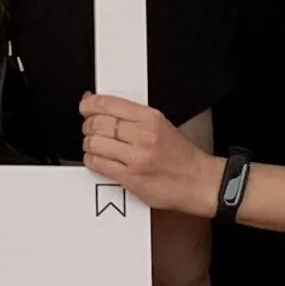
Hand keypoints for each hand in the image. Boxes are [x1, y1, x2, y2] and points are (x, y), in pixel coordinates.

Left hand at [81, 93, 221, 215]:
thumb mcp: (162, 124)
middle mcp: (142, 136)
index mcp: (150, 118)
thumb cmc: (182, 156)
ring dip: (89, 144)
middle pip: (98, 123)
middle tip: (90, 128)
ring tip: (95, 145)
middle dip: (88, 125)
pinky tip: (97, 159)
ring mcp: (136, 158)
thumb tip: (103, 105)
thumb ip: (133, 115)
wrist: (199, 181)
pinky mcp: (130, 178)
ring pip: (94, 143)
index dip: (90, 104)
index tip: (85, 106)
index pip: (108, 104)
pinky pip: (98, 164)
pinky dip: (92, 160)